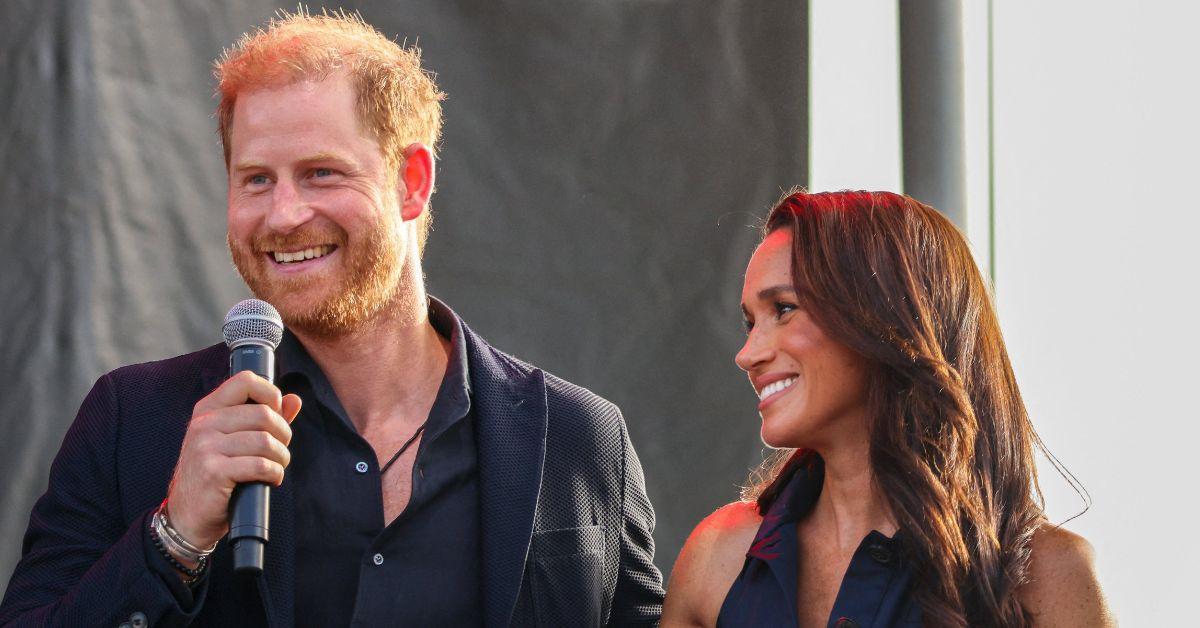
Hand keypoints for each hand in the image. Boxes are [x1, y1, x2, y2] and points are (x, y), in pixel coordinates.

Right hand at [164, 370, 301, 556]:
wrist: (187, 516)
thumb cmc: (216, 475)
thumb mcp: (234, 441)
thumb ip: (264, 419)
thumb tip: (294, 399)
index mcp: (208, 409)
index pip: (245, 381)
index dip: (271, 394)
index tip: (277, 415)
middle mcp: (203, 424)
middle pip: (264, 414)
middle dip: (283, 434)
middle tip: (280, 451)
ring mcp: (205, 447)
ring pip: (265, 441)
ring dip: (281, 457)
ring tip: (276, 467)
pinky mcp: (213, 472)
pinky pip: (260, 465)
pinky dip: (274, 473)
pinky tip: (270, 479)